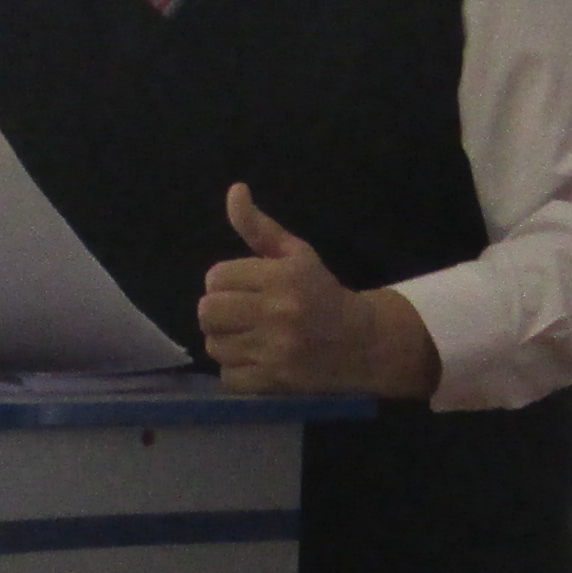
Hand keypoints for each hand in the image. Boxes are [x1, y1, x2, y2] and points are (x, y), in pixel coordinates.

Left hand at [197, 186, 443, 401]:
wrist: (363, 343)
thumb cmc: (322, 293)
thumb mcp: (296, 254)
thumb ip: (258, 226)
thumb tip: (234, 190)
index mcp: (282, 277)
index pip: (217, 277)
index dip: (224, 281)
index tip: (241, 287)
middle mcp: (277, 313)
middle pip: (208, 312)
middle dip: (217, 312)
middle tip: (237, 314)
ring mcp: (276, 351)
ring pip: (215, 345)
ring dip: (225, 342)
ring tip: (248, 337)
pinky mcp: (275, 382)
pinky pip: (228, 377)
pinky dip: (236, 370)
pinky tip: (256, 360)